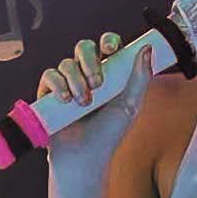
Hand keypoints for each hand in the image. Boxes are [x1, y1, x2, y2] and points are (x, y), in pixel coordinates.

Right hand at [36, 33, 152, 163]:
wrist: (84, 156)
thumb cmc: (109, 133)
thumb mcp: (129, 105)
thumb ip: (140, 77)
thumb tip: (147, 48)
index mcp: (108, 73)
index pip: (107, 46)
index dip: (108, 41)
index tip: (111, 49)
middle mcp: (86, 74)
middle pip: (84, 47)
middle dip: (90, 61)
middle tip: (97, 83)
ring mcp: (67, 82)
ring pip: (67, 63)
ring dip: (76, 80)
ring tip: (83, 103)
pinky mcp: (49, 92)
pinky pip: (49, 75)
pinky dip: (57, 84)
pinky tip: (66, 100)